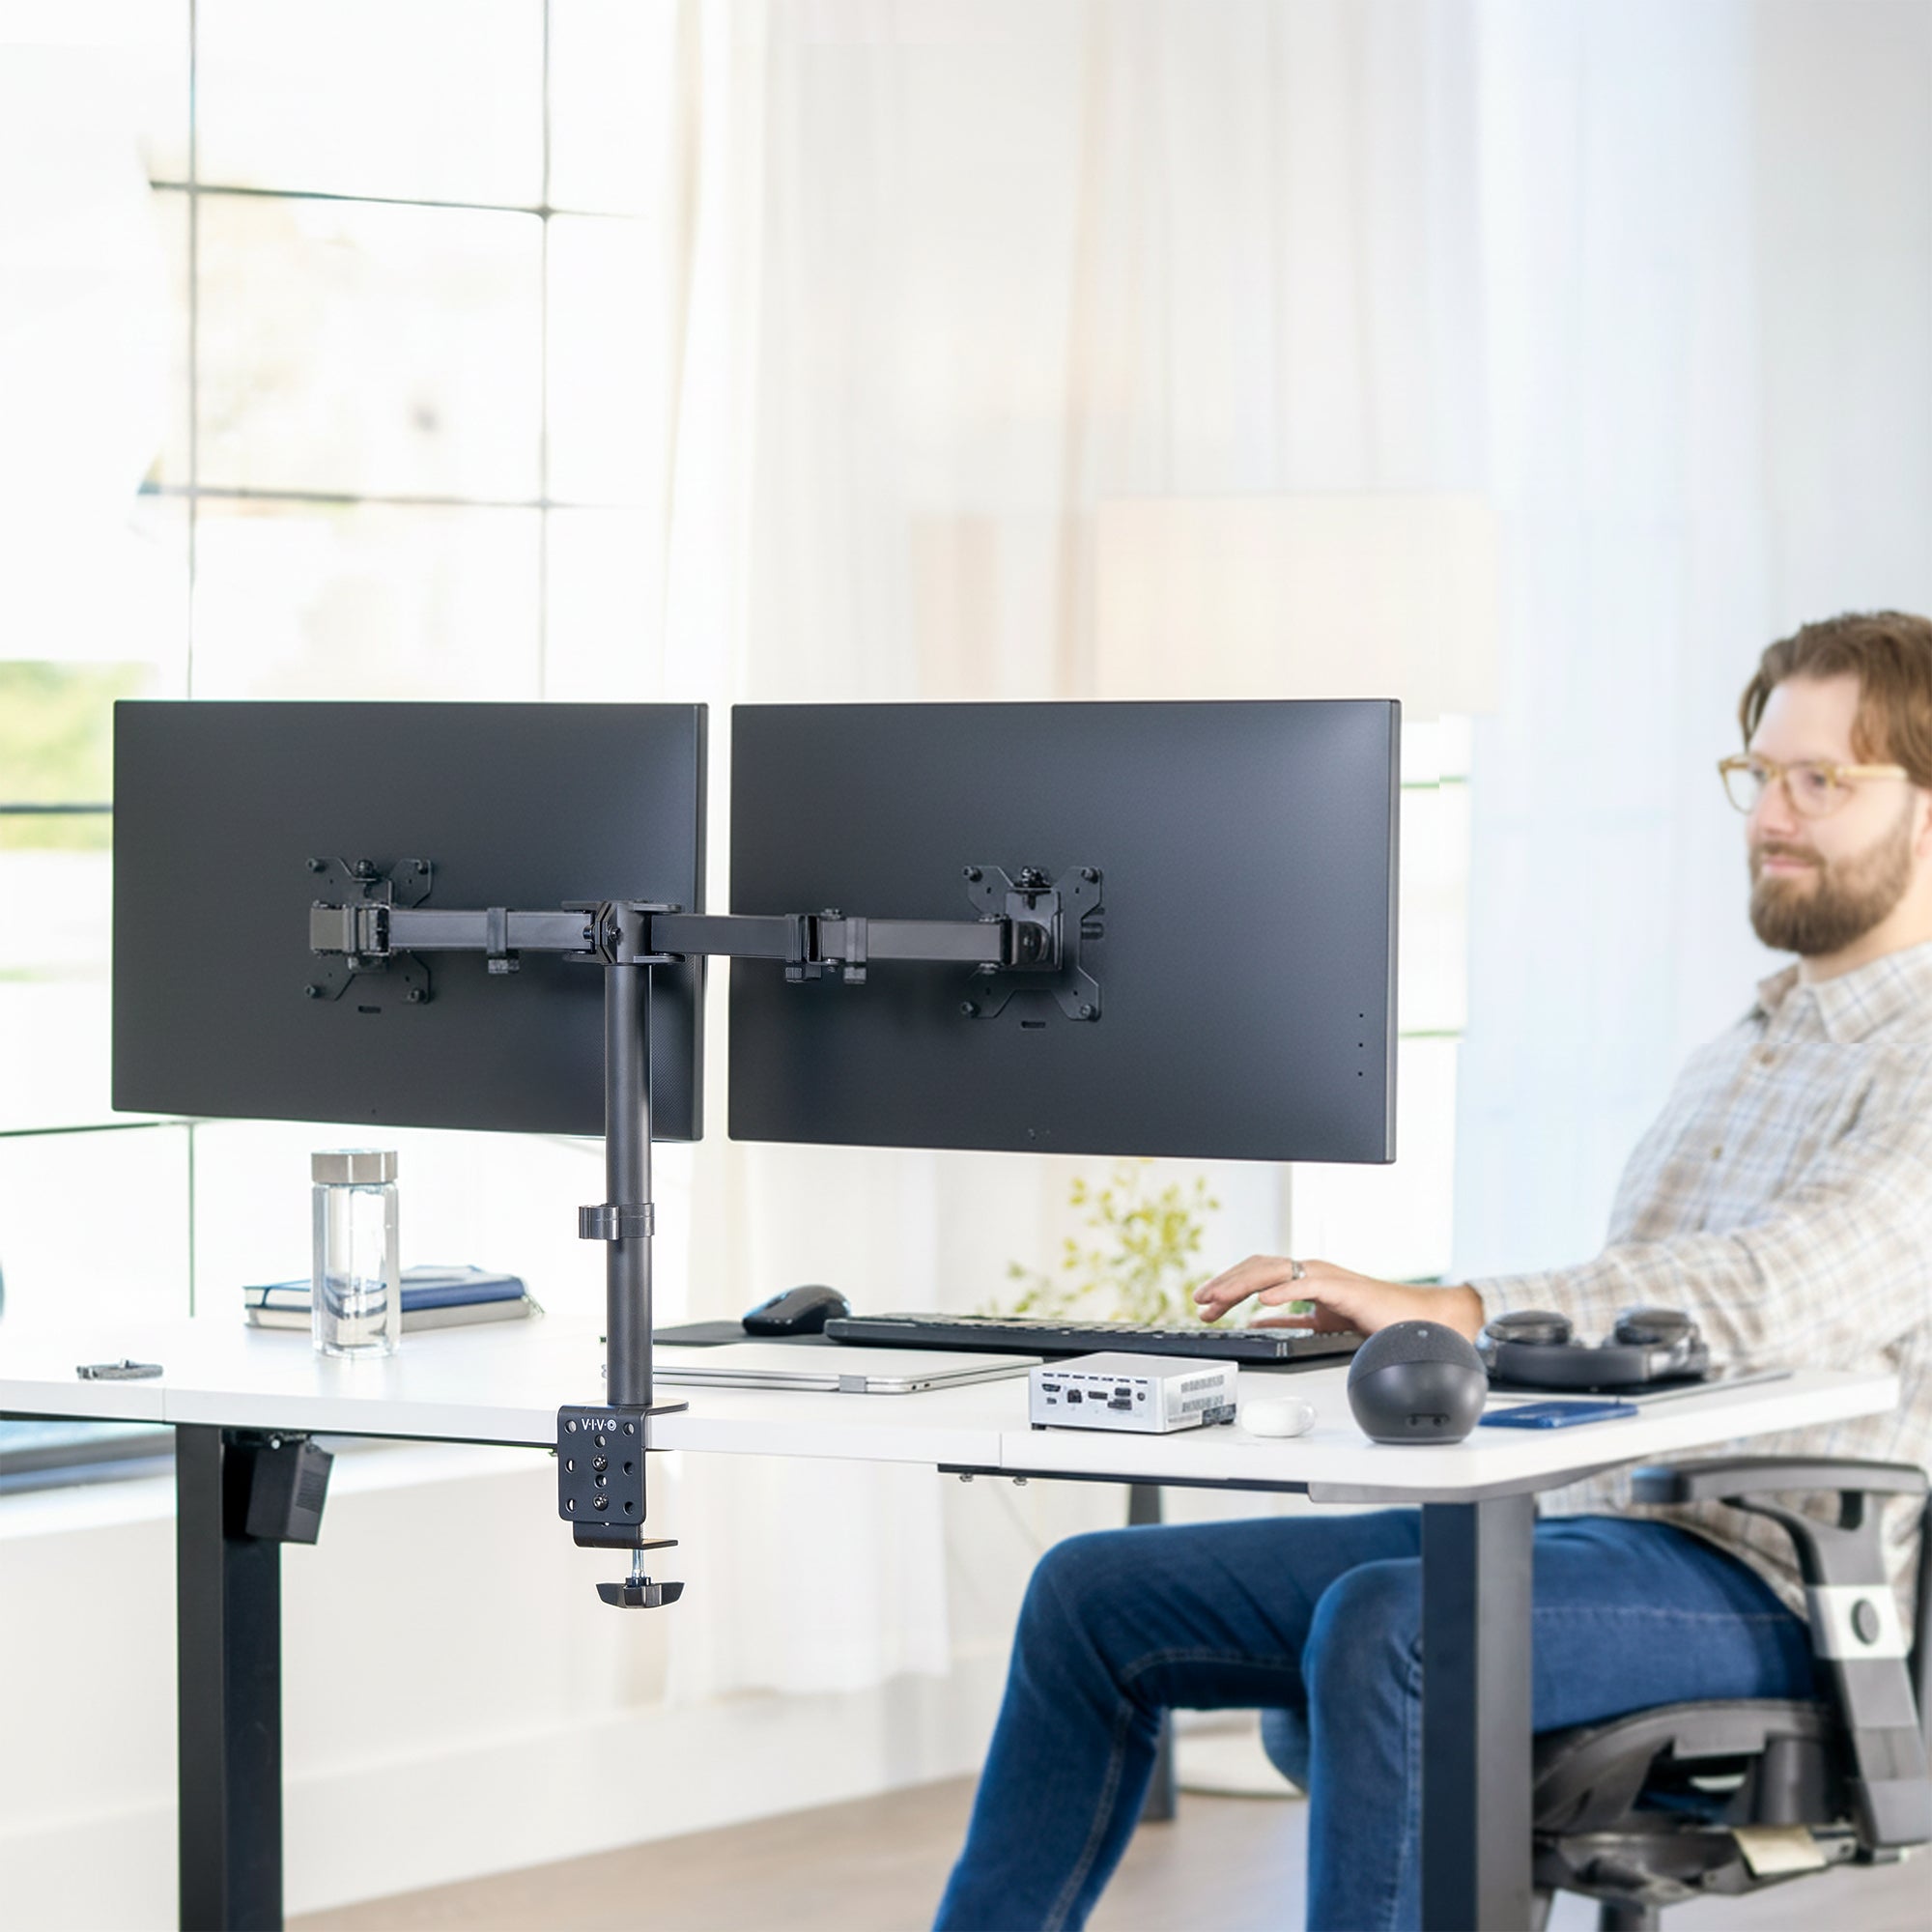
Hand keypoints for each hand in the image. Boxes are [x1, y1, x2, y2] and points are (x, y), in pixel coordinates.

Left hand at [1192, 1254, 1485, 1340]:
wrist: (1415, 1320)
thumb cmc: (1374, 1319)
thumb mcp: (1319, 1323)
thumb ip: (1290, 1322)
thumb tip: (1258, 1323)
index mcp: (1305, 1277)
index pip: (1256, 1274)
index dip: (1228, 1286)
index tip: (1205, 1304)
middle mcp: (1311, 1270)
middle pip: (1257, 1268)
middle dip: (1224, 1284)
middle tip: (1200, 1302)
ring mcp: (1326, 1276)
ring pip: (1274, 1272)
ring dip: (1242, 1285)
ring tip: (1219, 1299)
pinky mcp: (1342, 1288)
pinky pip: (1307, 1285)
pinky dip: (1283, 1290)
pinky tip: (1264, 1300)